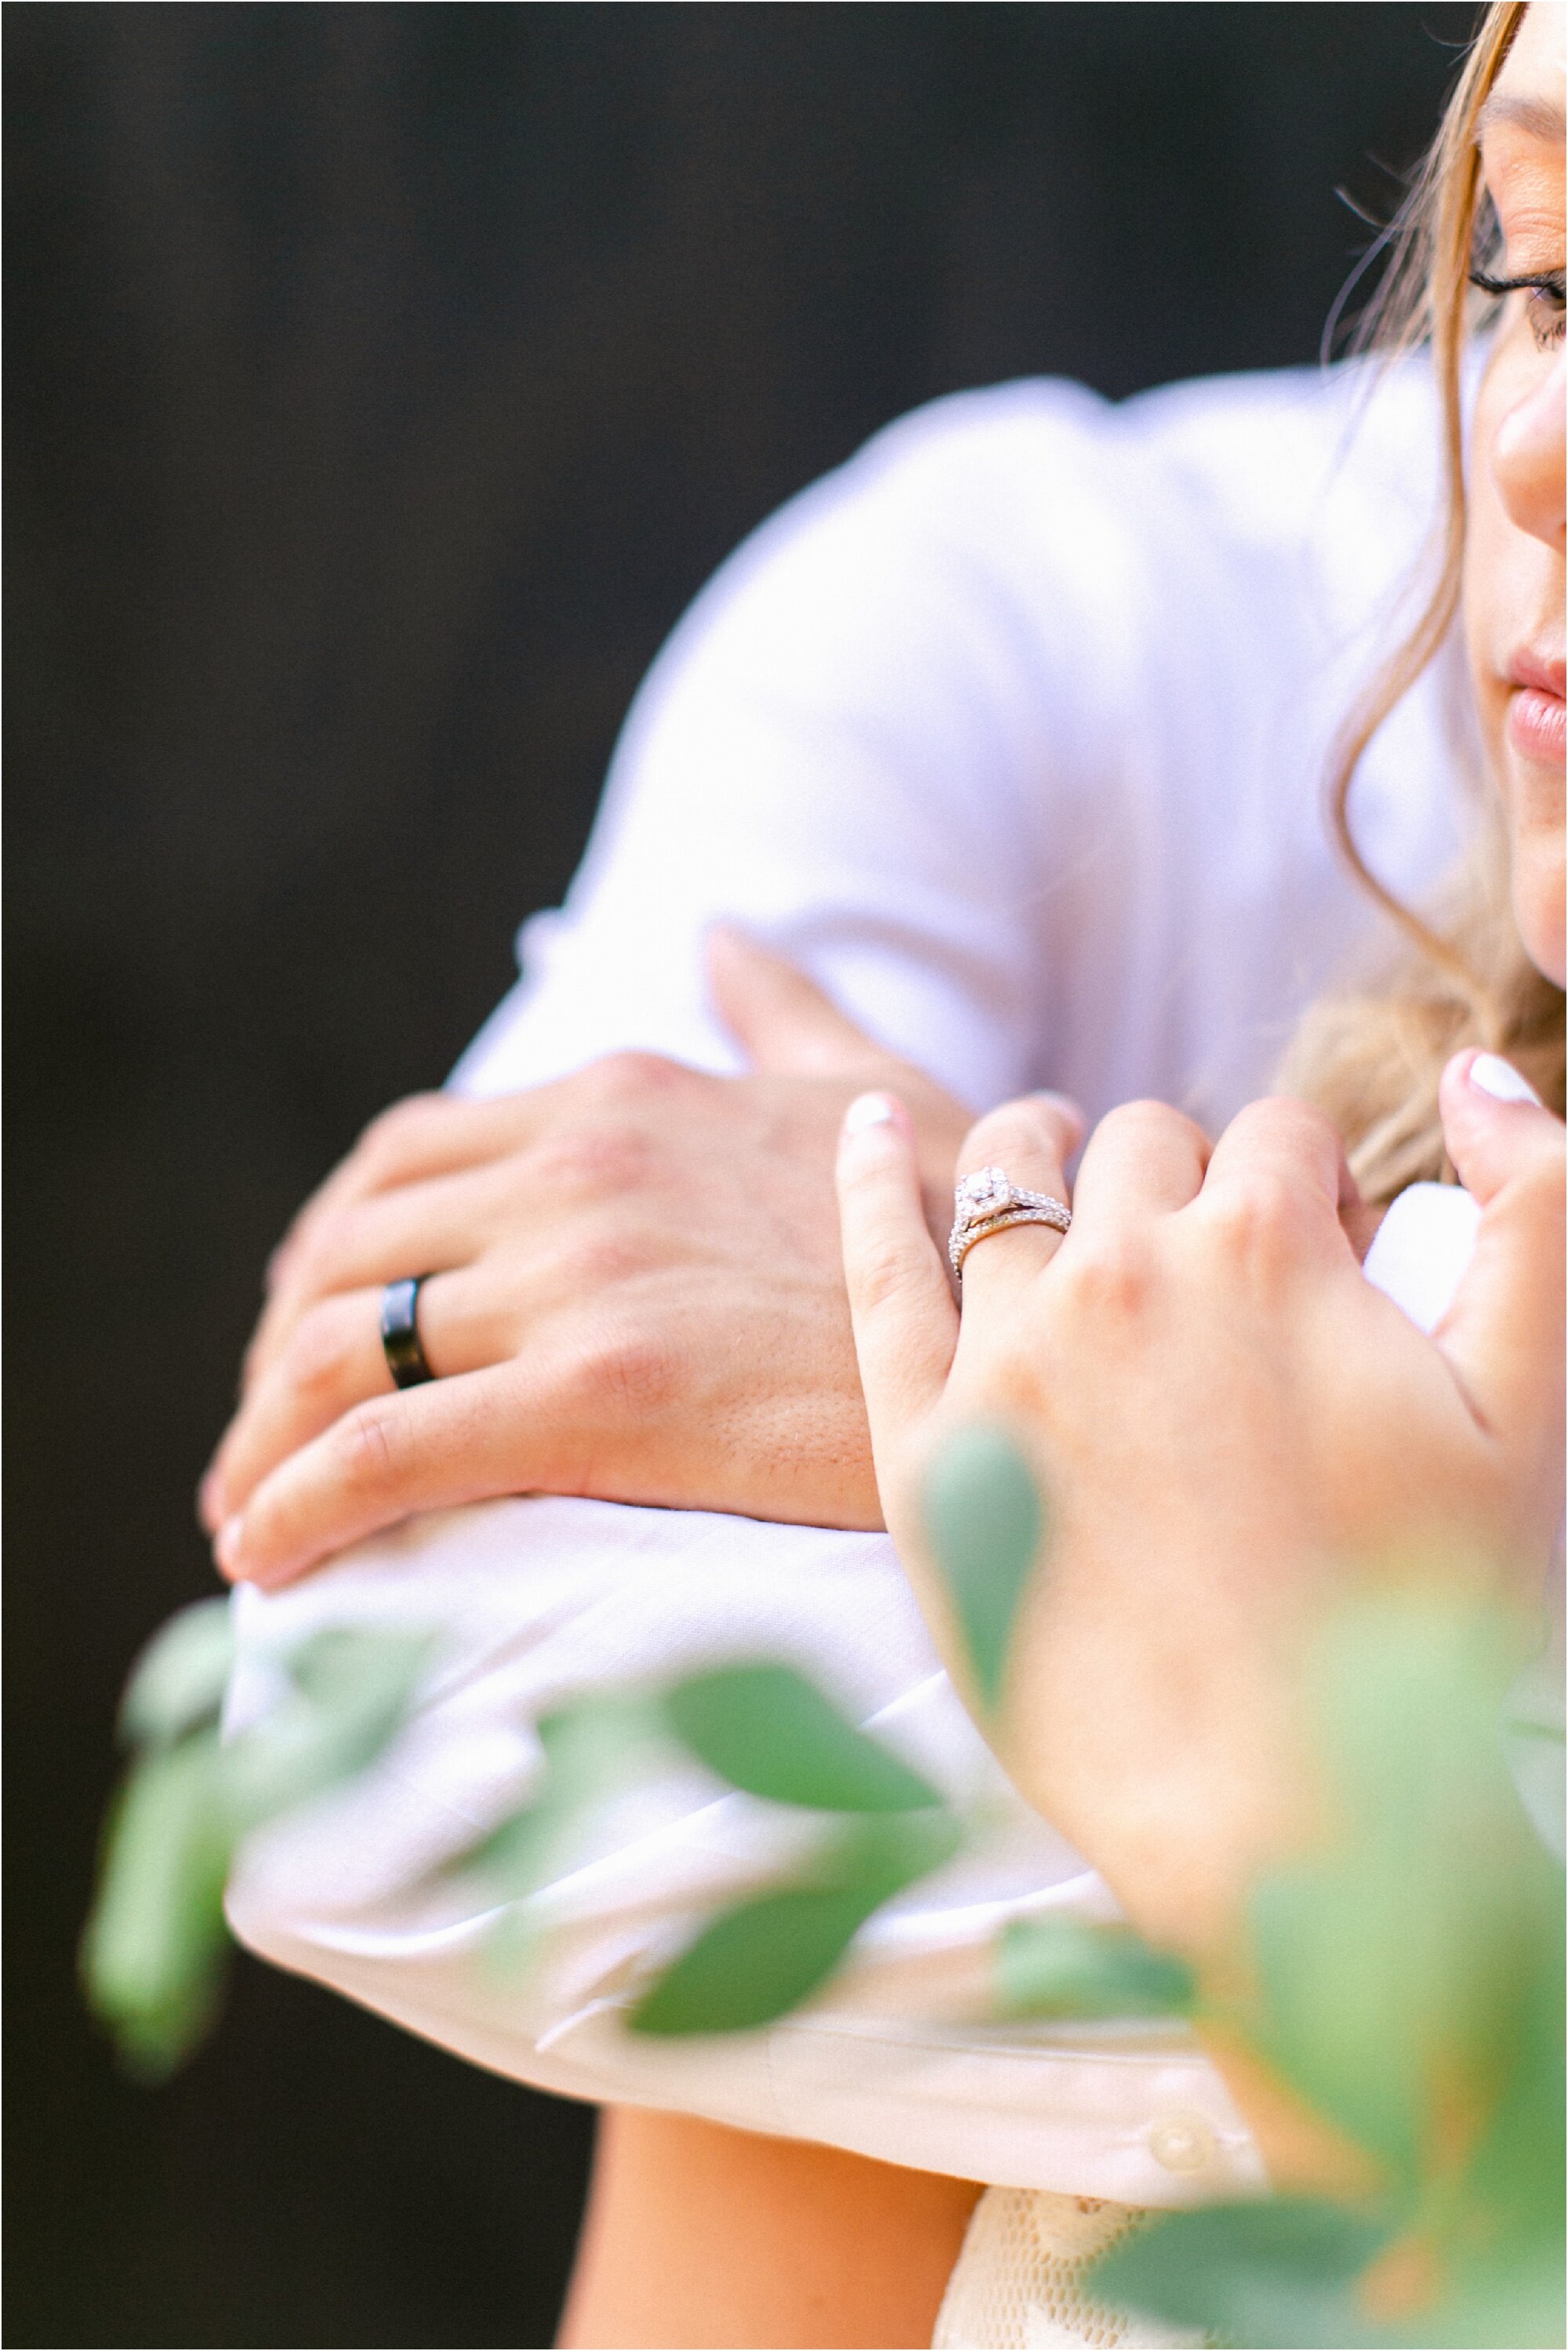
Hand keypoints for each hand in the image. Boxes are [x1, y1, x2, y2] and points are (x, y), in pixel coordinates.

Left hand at [202, 934, 972, 1586]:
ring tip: (245, 1513)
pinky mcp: (604, 1394)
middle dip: (273, 1354)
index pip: (398, 1161)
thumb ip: (781, 1009)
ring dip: (258, 1439)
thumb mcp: (866, 1087)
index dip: (324, 1254)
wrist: (1047, 1335)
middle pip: (340, 1256)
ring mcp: (586, 1277)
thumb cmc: (961, 1223)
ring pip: (338, 1350)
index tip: (308, 1333)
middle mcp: (579, 1170)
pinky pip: (385, 1448)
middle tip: (263, 1440)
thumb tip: (727, 933)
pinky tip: (263, 1556)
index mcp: (619, 1100)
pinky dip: (295, 1502)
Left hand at [835, 1053, 1563, 1961]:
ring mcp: (1009, 1356)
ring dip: (1048, 1153)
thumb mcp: (1534, 1407)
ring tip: (1062, 1165)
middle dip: (1190, 1173)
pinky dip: (868, 1180)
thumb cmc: (1424, 1626)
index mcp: (1267, 1251)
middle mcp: (1125, 1275)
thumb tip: (1475, 1076)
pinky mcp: (923, 1446)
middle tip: (1216, 1260)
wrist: (1289, 1816)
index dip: (1312, 1183)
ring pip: (1010, 1176)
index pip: (1276, 1135)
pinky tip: (863, 1122)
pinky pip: (877, 1271)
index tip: (1324, 1250)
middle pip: (1144, 1143)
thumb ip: (1538, 1212)